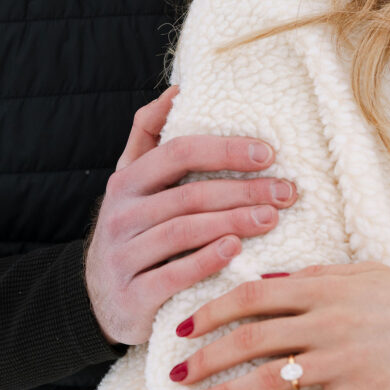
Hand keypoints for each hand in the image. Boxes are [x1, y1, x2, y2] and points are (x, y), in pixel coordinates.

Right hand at [85, 87, 297, 344]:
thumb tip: (178, 87)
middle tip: (286, 191)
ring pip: (184, 231)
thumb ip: (148, 134)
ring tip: (272, 218)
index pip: (178, 153)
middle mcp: (120, 215)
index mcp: (126, 181)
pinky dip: (207, 260)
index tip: (268, 153)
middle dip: (243, 190)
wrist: (102, 302)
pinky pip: (173, 275)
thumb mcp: (132, 181)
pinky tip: (237, 250)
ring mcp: (122, 257)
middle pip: (189, 194)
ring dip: (233, 221)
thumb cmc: (134, 230)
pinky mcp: (131, 298)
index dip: (224, 150)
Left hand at [168, 261, 389, 389]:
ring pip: (270, 379)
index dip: (212, 310)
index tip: (184, 326)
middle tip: (176, 372)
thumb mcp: (362, 271)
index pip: (252, 296)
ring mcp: (344, 360)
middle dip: (205, 357)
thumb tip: (267, 279)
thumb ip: (313, 272)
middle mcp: (327, 321)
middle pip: (250, 338)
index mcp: (324, 286)